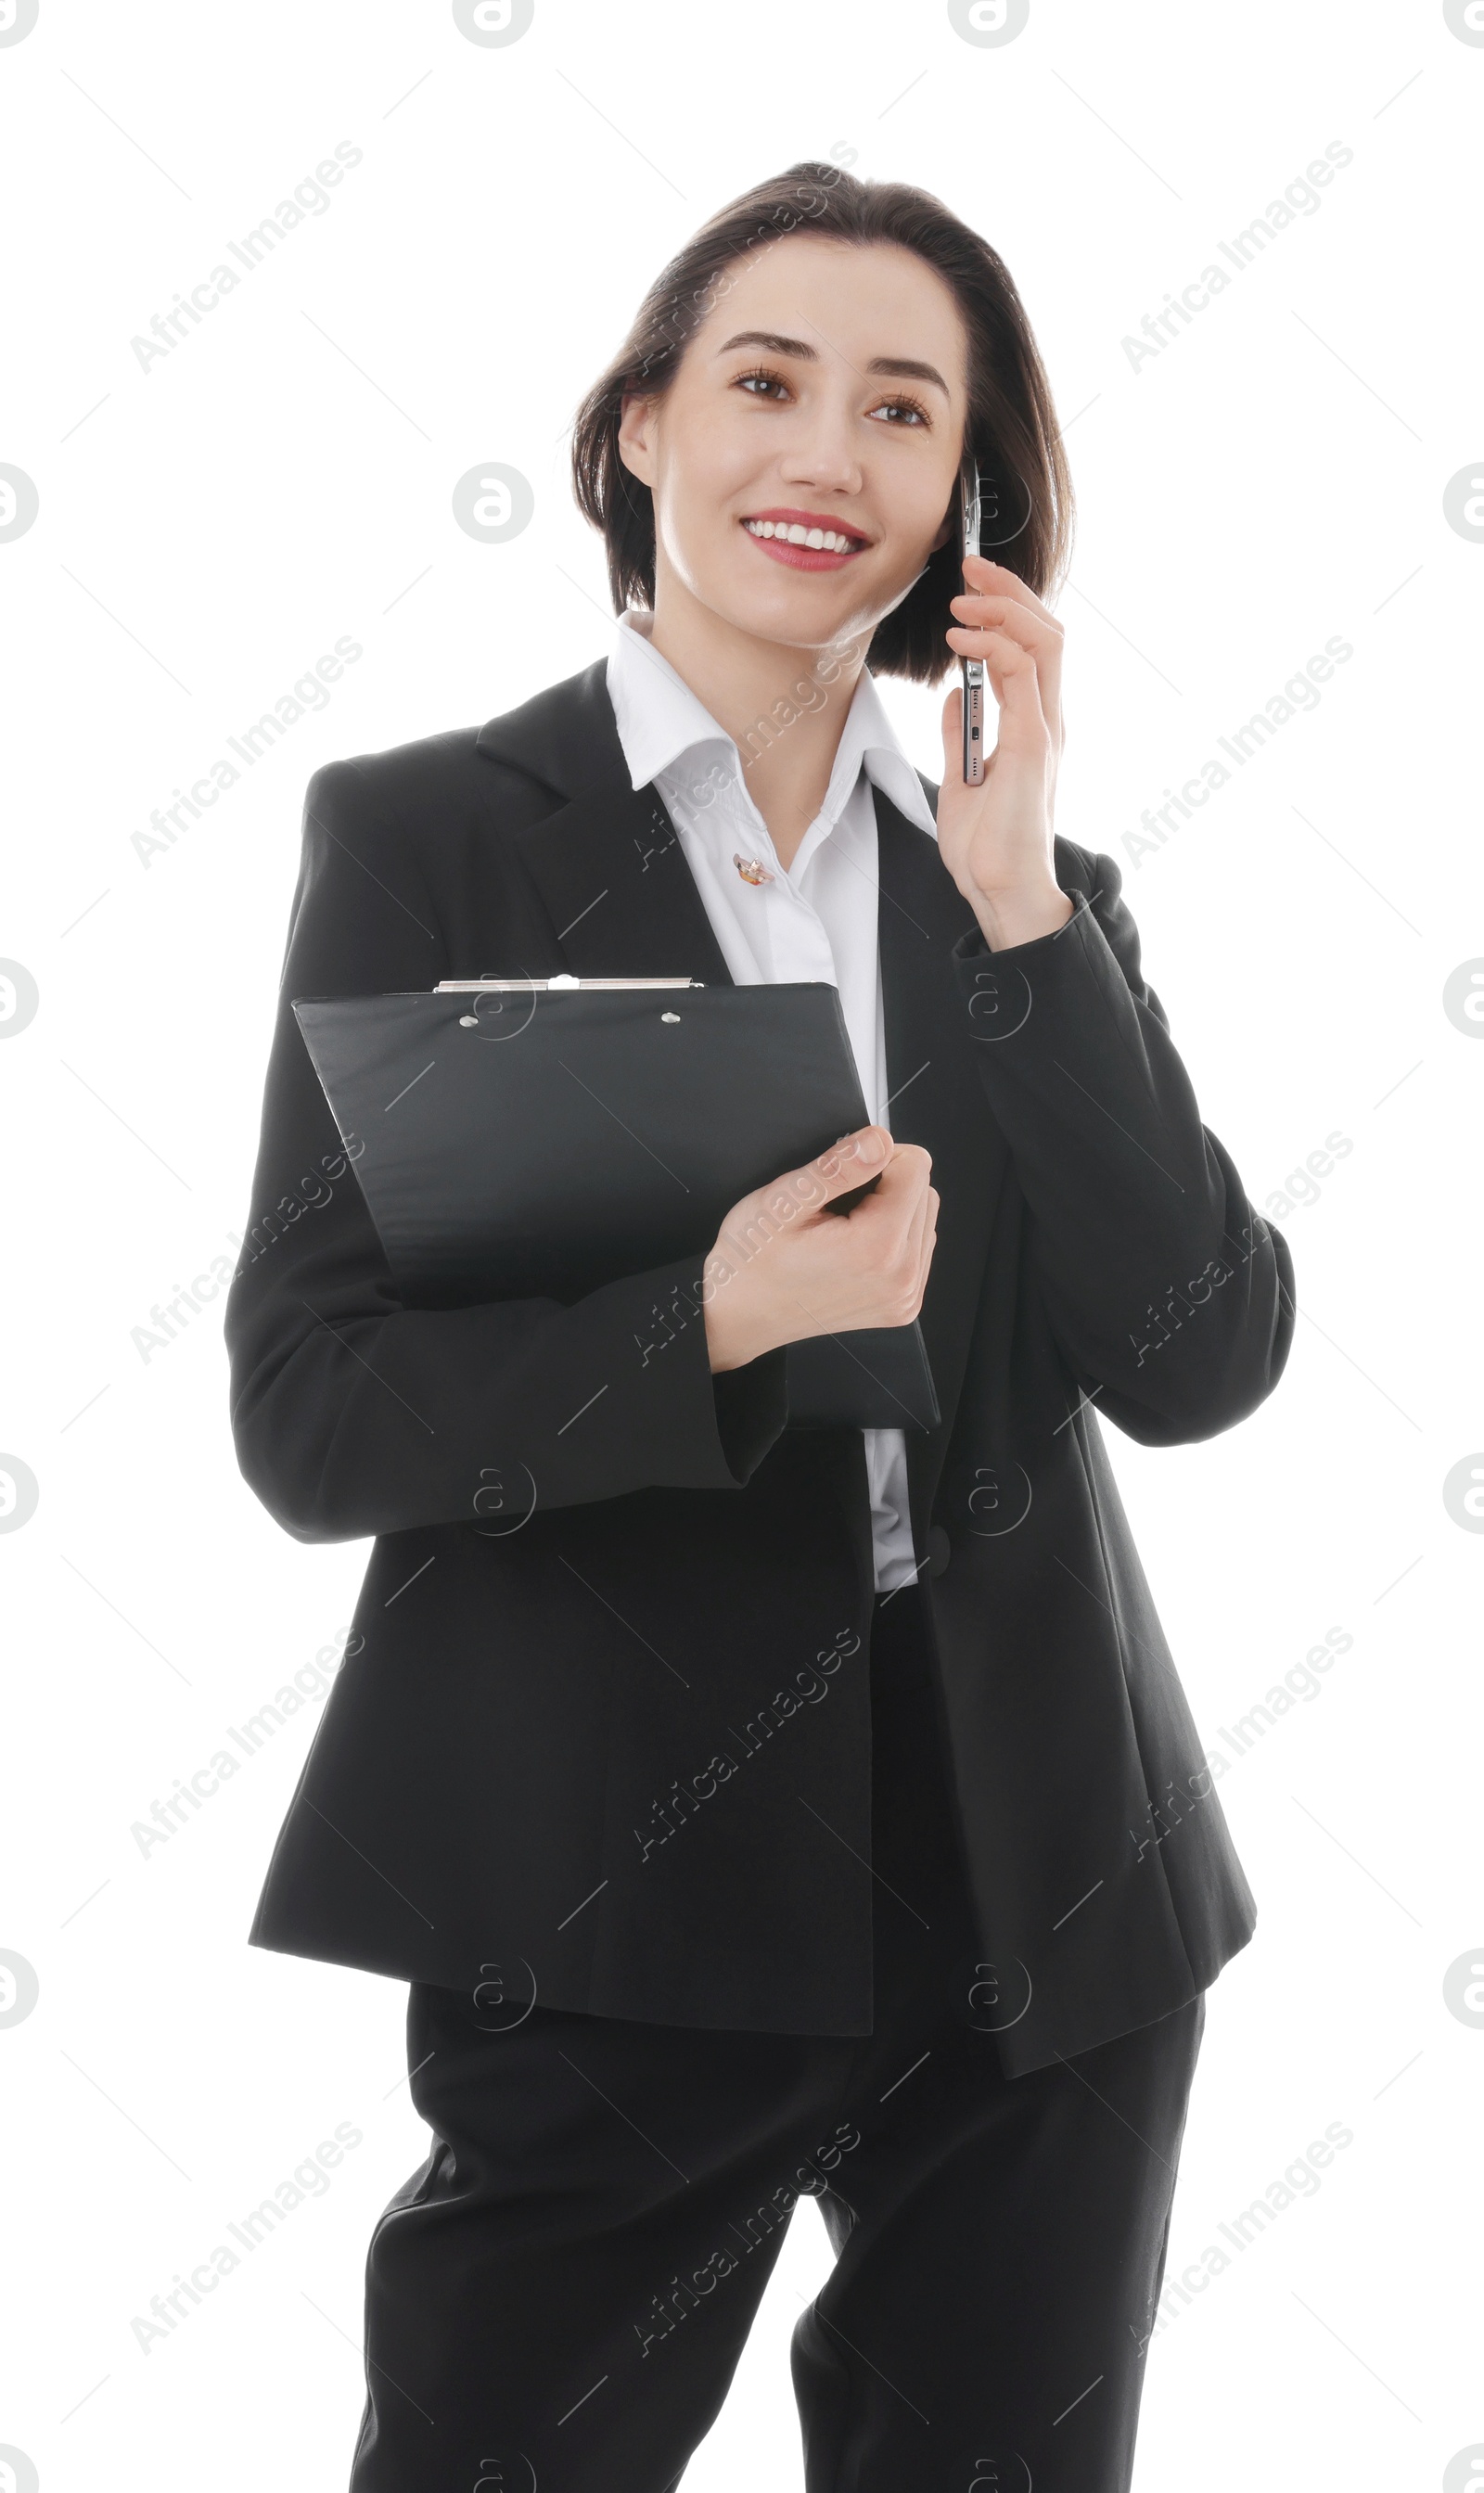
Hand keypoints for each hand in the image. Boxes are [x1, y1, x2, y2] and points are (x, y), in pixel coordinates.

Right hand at [702, 1125, 937, 1373]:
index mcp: (877, 1248)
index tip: (842, 1178)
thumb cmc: (752, 1260)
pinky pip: (918, 1249)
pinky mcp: (902, 1305)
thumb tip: (879, 1140)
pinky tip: (856, 1246)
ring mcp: (904, 1297)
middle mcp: (901, 1278)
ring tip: (844, 1228)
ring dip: (893, 1211)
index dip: (876, 1158)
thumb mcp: (783, 1200)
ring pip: (925, 1218)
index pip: (916, 1167)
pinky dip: (894, 1237)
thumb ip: (837, 1167)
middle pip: (925, 1192)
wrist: (741, 1315)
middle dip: (886, 1186)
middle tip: (836, 1206)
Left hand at [937, 554, 1073, 951]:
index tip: (969, 587)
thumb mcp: (962, 777)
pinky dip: (993, 648)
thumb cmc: (986, 847)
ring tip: (962, 602)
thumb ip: (964, 733)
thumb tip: (955, 697)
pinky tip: (962, 645)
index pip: (1034, 646)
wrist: (999, 891)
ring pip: (1044, 642)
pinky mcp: (1033, 746)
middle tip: (971, 567)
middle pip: (1047, 630)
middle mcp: (1047, 720)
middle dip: (1008, 590)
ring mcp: (1045, 730)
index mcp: (1033, 724)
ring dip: (1002, 610)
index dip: (1006, 607)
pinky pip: (1023, 677)